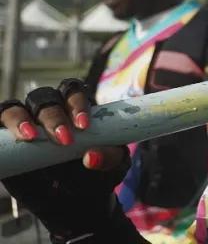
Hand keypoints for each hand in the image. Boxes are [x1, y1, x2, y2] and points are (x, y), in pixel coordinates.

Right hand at [0, 79, 133, 240]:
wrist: (74, 201)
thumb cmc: (95, 176)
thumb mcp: (112, 168)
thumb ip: (109, 158)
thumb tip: (91, 157)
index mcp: (76, 109)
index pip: (74, 93)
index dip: (77, 104)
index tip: (84, 126)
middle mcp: (48, 112)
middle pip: (45, 98)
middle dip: (53, 117)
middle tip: (65, 140)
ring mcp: (23, 124)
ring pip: (14, 108)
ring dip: (20, 119)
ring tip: (31, 137)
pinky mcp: (5, 142)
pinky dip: (1, 128)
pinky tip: (11, 138)